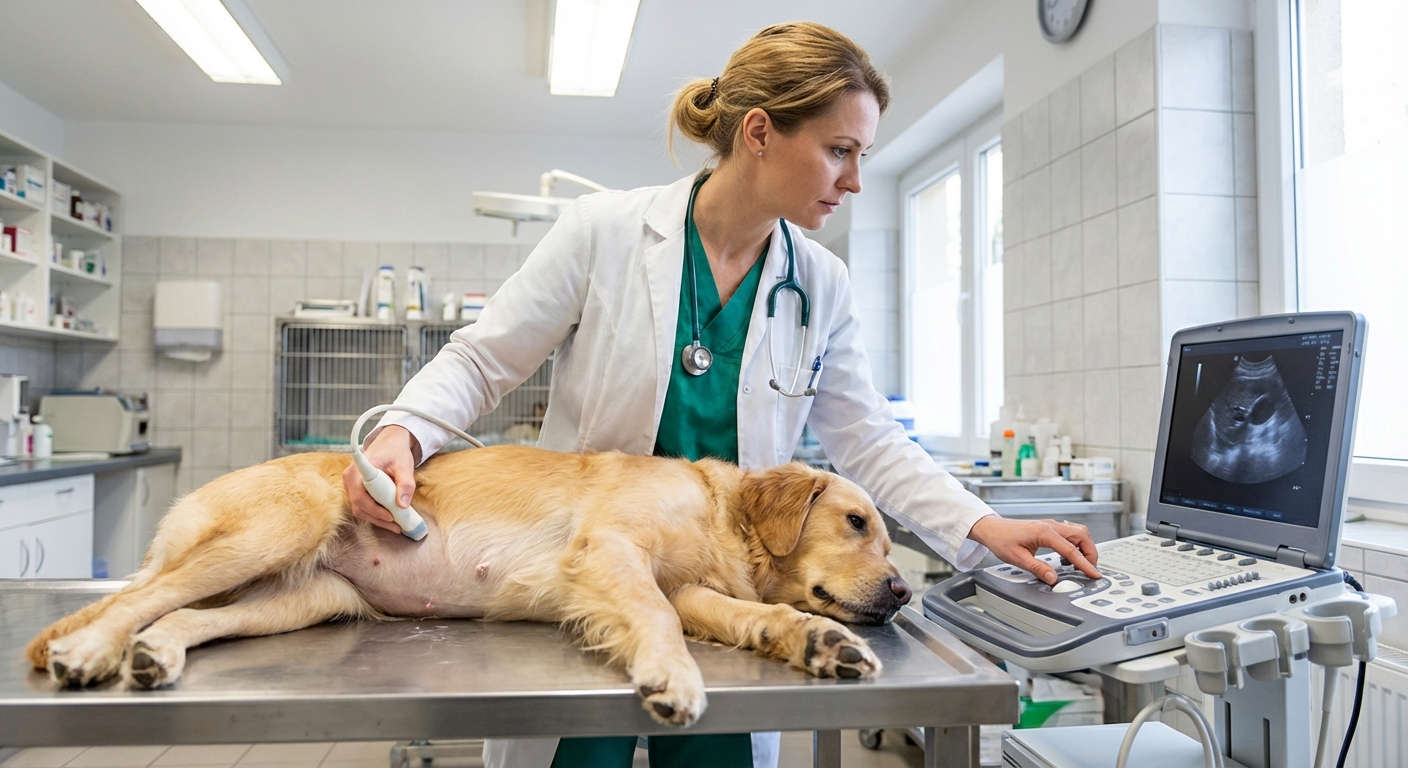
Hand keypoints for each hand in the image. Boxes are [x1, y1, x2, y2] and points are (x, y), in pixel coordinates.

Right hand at [342, 425, 420, 533]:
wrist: (390, 442)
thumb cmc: (396, 452)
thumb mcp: (405, 465)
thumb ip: (405, 484)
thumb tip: (403, 505)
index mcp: (358, 470)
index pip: (361, 497)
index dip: (374, 510)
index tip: (391, 517)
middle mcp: (349, 479)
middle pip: (359, 506)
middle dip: (378, 519)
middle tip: (398, 526)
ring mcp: (350, 485)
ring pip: (360, 509)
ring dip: (377, 519)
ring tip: (396, 525)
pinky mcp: (355, 490)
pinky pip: (362, 506)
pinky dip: (375, 513)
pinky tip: (390, 518)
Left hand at [967, 516, 1099, 583]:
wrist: (992, 529)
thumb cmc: (1001, 540)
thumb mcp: (1018, 558)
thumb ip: (1038, 569)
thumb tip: (1053, 579)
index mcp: (1044, 532)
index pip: (1071, 550)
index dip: (1085, 564)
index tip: (1093, 574)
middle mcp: (1051, 526)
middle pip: (1082, 536)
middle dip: (1090, 553)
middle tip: (1089, 569)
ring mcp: (1051, 525)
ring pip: (1079, 533)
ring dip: (1085, 548)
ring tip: (1080, 564)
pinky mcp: (1049, 528)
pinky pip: (1071, 534)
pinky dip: (1076, 544)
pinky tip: (1069, 556)